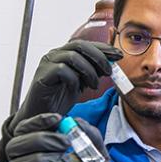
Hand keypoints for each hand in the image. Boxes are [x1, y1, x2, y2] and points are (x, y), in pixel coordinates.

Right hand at [0, 40, 122, 161]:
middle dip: (98, 56)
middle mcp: (55, 54)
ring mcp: (47, 63)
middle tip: (109, 70)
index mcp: (65, 53)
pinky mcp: (42, 75)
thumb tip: (111, 63)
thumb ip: (93, 71)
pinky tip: (77, 90)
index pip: (86, 44)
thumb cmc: (60, 99)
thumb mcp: (82, 83)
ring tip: (94, 85)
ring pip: (72, 56)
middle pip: (79, 45)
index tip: (119, 55)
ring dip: (88, 70)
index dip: (103, 48)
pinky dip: (74, 79)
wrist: (42, 117)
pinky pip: (62, 70)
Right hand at [3, 113, 121, 161]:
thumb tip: (75, 121)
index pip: (26, 131)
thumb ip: (89, 135)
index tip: (57, 119)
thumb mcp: (98, 155)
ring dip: (40, 159)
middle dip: (39, 139)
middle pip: (15, 145)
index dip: (37, 122)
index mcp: (43, 152)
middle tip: (64, 142)